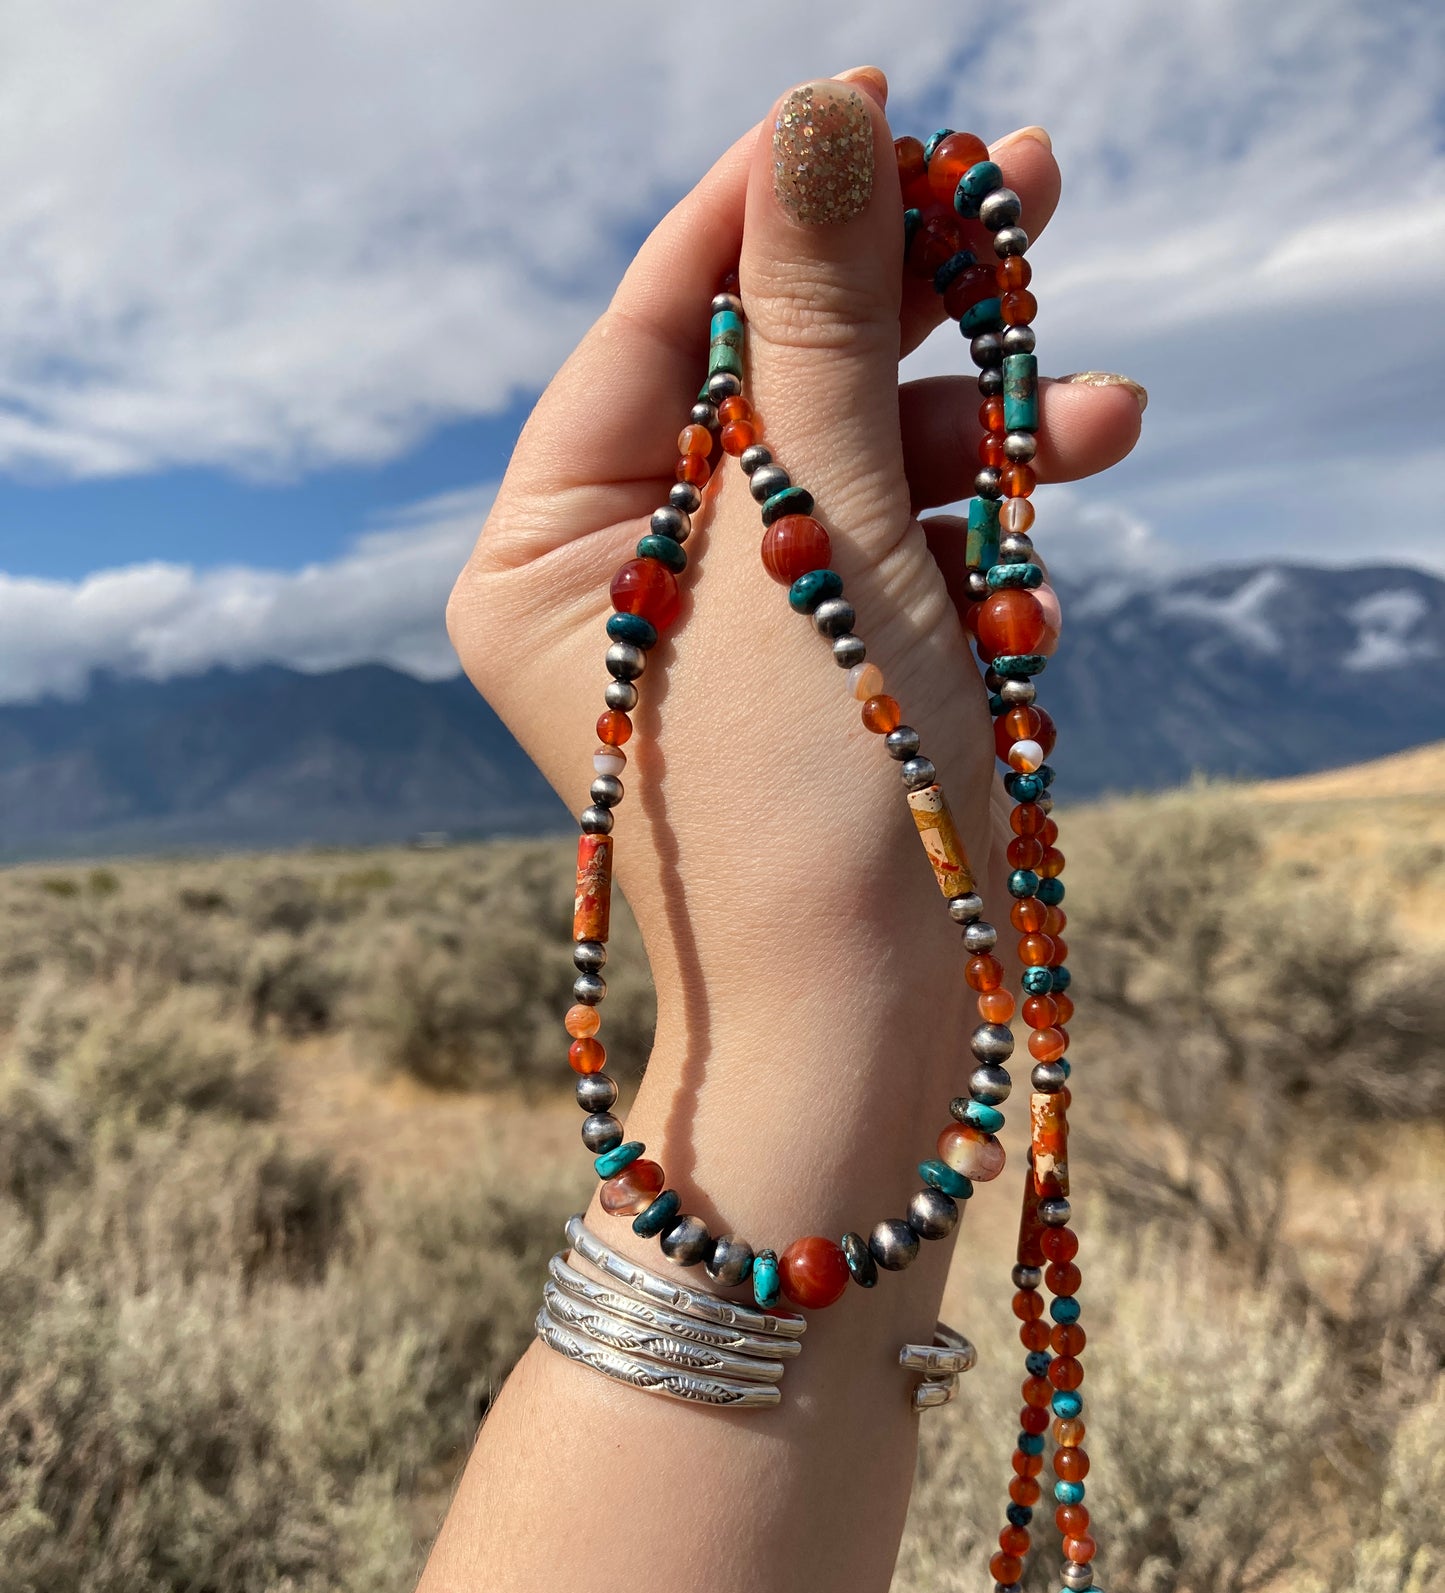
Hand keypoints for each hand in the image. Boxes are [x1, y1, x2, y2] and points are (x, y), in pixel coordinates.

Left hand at [447, 69, 1139, 1287]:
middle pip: (765, 383)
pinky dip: (976, 533)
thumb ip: (819, 326)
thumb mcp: (820, 534)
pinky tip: (1058, 523)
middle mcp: (619, 585)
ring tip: (1104, 411)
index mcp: (548, 548)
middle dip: (904, 304)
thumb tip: (818, 121)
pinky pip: (893, 558)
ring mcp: (725, 636)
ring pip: (852, 467)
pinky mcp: (820, 681)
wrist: (868, 1033)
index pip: (655, 326)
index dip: (769, 207)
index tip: (875, 107)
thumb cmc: (813, 789)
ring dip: (977, 431)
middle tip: (1028, 187)